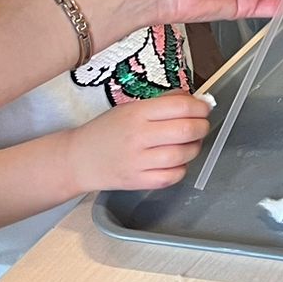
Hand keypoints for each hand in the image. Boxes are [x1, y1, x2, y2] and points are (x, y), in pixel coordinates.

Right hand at [62, 92, 211, 193]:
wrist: (78, 159)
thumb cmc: (108, 130)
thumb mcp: (131, 108)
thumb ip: (163, 103)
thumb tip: (195, 100)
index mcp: (137, 113)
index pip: (180, 107)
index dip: (200, 107)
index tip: (205, 108)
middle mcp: (138, 136)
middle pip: (186, 131)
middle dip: (202, 127)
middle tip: (201, 126)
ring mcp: (138, 161)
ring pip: (182, 155)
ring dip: (195, 148)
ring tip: (190, 144)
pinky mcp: (137, 181)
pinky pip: (172, 176)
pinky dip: (181, 169)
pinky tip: (176, 162)